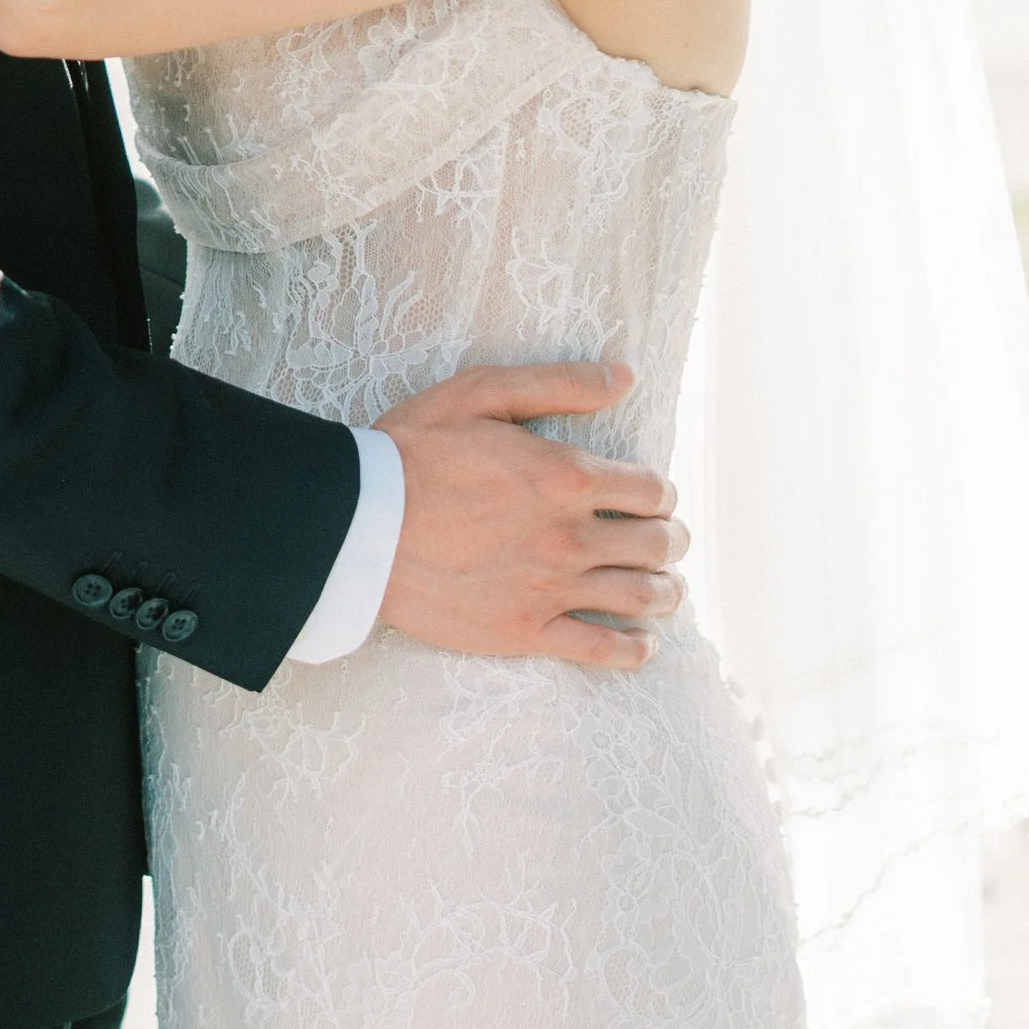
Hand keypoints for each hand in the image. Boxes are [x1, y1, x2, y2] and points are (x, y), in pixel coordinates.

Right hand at [372, 361, 686, 672]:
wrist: (356, 525)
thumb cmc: (412, 451)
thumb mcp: (481, 393)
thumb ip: (557, 384)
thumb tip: (625, 377)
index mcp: (565, 476)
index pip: (652, 490)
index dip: (661, 492)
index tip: (653, 497)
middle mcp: (569, 536)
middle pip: (658, 545)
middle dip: (672, 540)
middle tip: (668, 541)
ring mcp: (550, 589)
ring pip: (641, 598)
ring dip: (665, 592)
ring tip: (665, 589)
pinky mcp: (525, 632)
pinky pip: (602, 650)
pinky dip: (634, 649)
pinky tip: (640, 643)